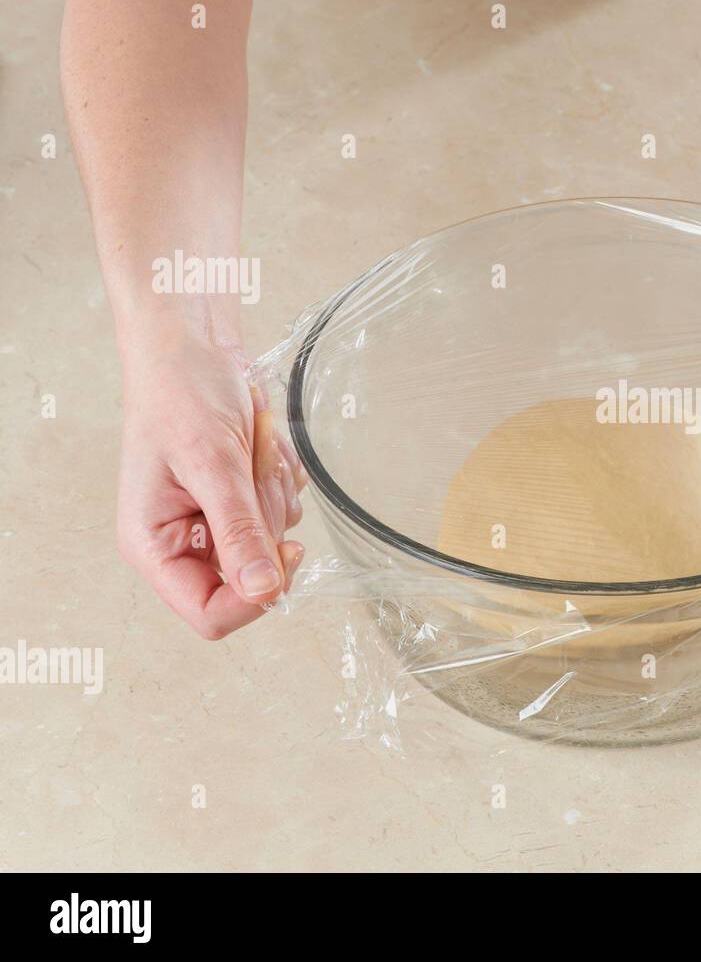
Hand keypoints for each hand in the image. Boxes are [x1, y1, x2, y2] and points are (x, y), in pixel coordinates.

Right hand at [116, 326, 306, 637]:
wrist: (194, 346)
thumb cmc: (180, 395)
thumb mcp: (212, 463)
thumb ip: (238, 530)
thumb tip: (263, 592)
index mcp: (154, 546)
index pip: (209, 615)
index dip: (252, 598)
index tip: (284, 554)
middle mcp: (183, 543)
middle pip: (253, 577)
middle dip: (265, 521)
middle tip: (251, 471)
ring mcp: (216, 522)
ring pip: (276, 540)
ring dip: (274, 491)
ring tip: (249, 448)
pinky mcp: (244, 500)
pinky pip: (286, 509)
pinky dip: (281, 476)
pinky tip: (259, 443)